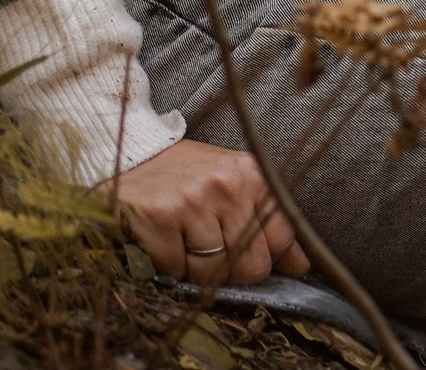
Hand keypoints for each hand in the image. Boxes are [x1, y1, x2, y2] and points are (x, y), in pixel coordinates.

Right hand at [112, 138, 310, 284]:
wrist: (124, 154)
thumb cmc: (181, 175)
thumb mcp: (231, 185)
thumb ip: (267, 222)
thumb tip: (301, 267)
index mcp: (252, 175)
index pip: (282, 240)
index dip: (267, 261)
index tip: (249, 261)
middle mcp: (228, 185)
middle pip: (251, 264)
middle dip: (231, 272)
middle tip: (208, 253)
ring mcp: (193, 201)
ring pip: (212, 273)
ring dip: (195, 270)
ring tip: (182, 241)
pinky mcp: (160, 218)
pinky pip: (175, 270)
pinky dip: (167, 266)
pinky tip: (160, 240)